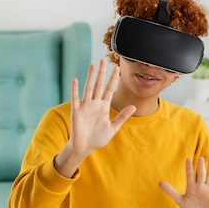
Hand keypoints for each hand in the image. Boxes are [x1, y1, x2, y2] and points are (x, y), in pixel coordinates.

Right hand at [53, 59, 134, 177]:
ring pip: (89, 88)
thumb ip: (122, 116)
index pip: (109, 90)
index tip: (117, 68)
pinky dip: (75, 89)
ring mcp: (85, 106)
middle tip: (104, 60)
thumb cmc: (98, 138)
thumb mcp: (113, 127)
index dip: (113, 79)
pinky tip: (75, 79)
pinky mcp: (77, 111)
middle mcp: (95, 104)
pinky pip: (76, 98)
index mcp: (104, 107)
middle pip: (99, 85)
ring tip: (93, 65)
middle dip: (102, 73)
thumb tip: (133, 106)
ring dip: (90, 77)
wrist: (85, 147)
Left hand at [159, 156, 208, 207]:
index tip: (188, 159)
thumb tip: (159, 183)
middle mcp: (201, 186)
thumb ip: (171, 192)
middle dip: (201, 167)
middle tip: (200, 158)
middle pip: (201, 174)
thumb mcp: (180, 201)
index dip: (189, 168)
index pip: (190, 175)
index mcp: (192, 187)